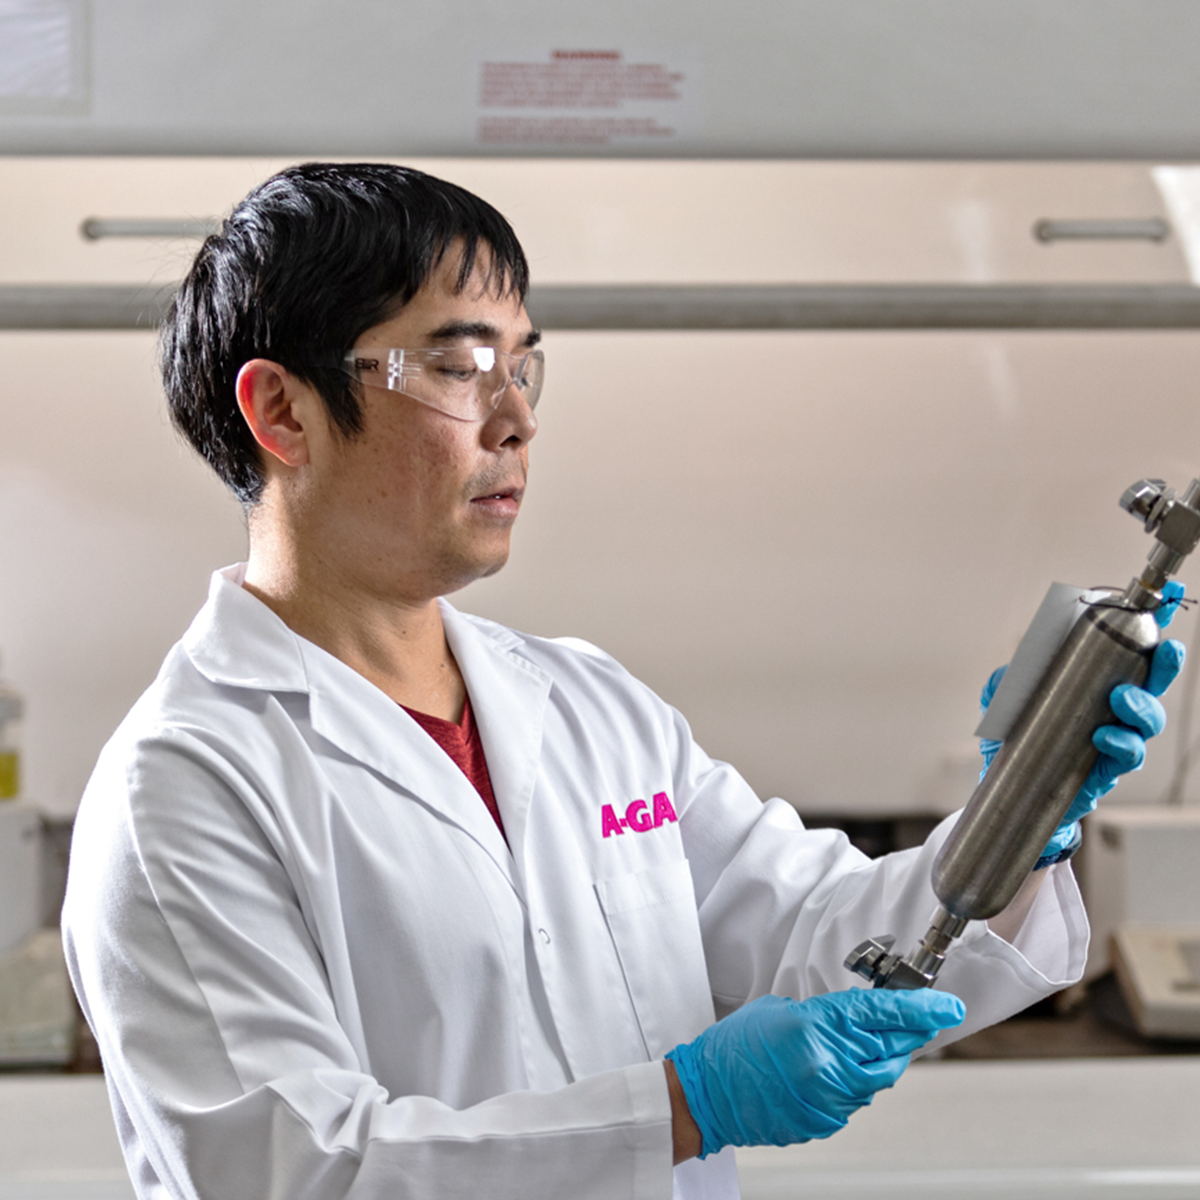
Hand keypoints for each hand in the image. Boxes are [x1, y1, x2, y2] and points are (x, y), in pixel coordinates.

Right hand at [664, 989, 964, 1156]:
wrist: (708, 1095)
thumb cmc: (735, 1047)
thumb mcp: (781, 1009)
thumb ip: (824, 1013)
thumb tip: (859, 1019)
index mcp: (816, 1026)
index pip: (882, 1013)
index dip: (920, 1008)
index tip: (948, 1006)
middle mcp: (829, 1063)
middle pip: (892, 1048)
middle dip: (910, 1033)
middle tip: (925, 1021)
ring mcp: (830, 1097)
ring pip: (879, 1077)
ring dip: (882, 1059)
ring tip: (871, 1044)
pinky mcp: (827, 1120)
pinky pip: (857, 1098)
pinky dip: (856, 1082)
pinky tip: (839, 1070)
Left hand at [979, 581, 1186, 858]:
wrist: (1010, 789)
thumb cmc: (1016, 739)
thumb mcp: (1002, 706)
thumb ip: (1004, 685)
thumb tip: (1010, 672)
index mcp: (1093, 685)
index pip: (1128, 654)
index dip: (1152, 630)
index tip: (1169, 604)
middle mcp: (1113, 710)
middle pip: (1152, 684)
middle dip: (1165, 665)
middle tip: (1166, 649)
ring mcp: (1115, 738)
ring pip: (1148, 720)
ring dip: (1141, 705)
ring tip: (1119, 698)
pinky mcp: (1108, 769)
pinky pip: (1127, 755)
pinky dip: (1120, 743)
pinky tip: (1101, 736)